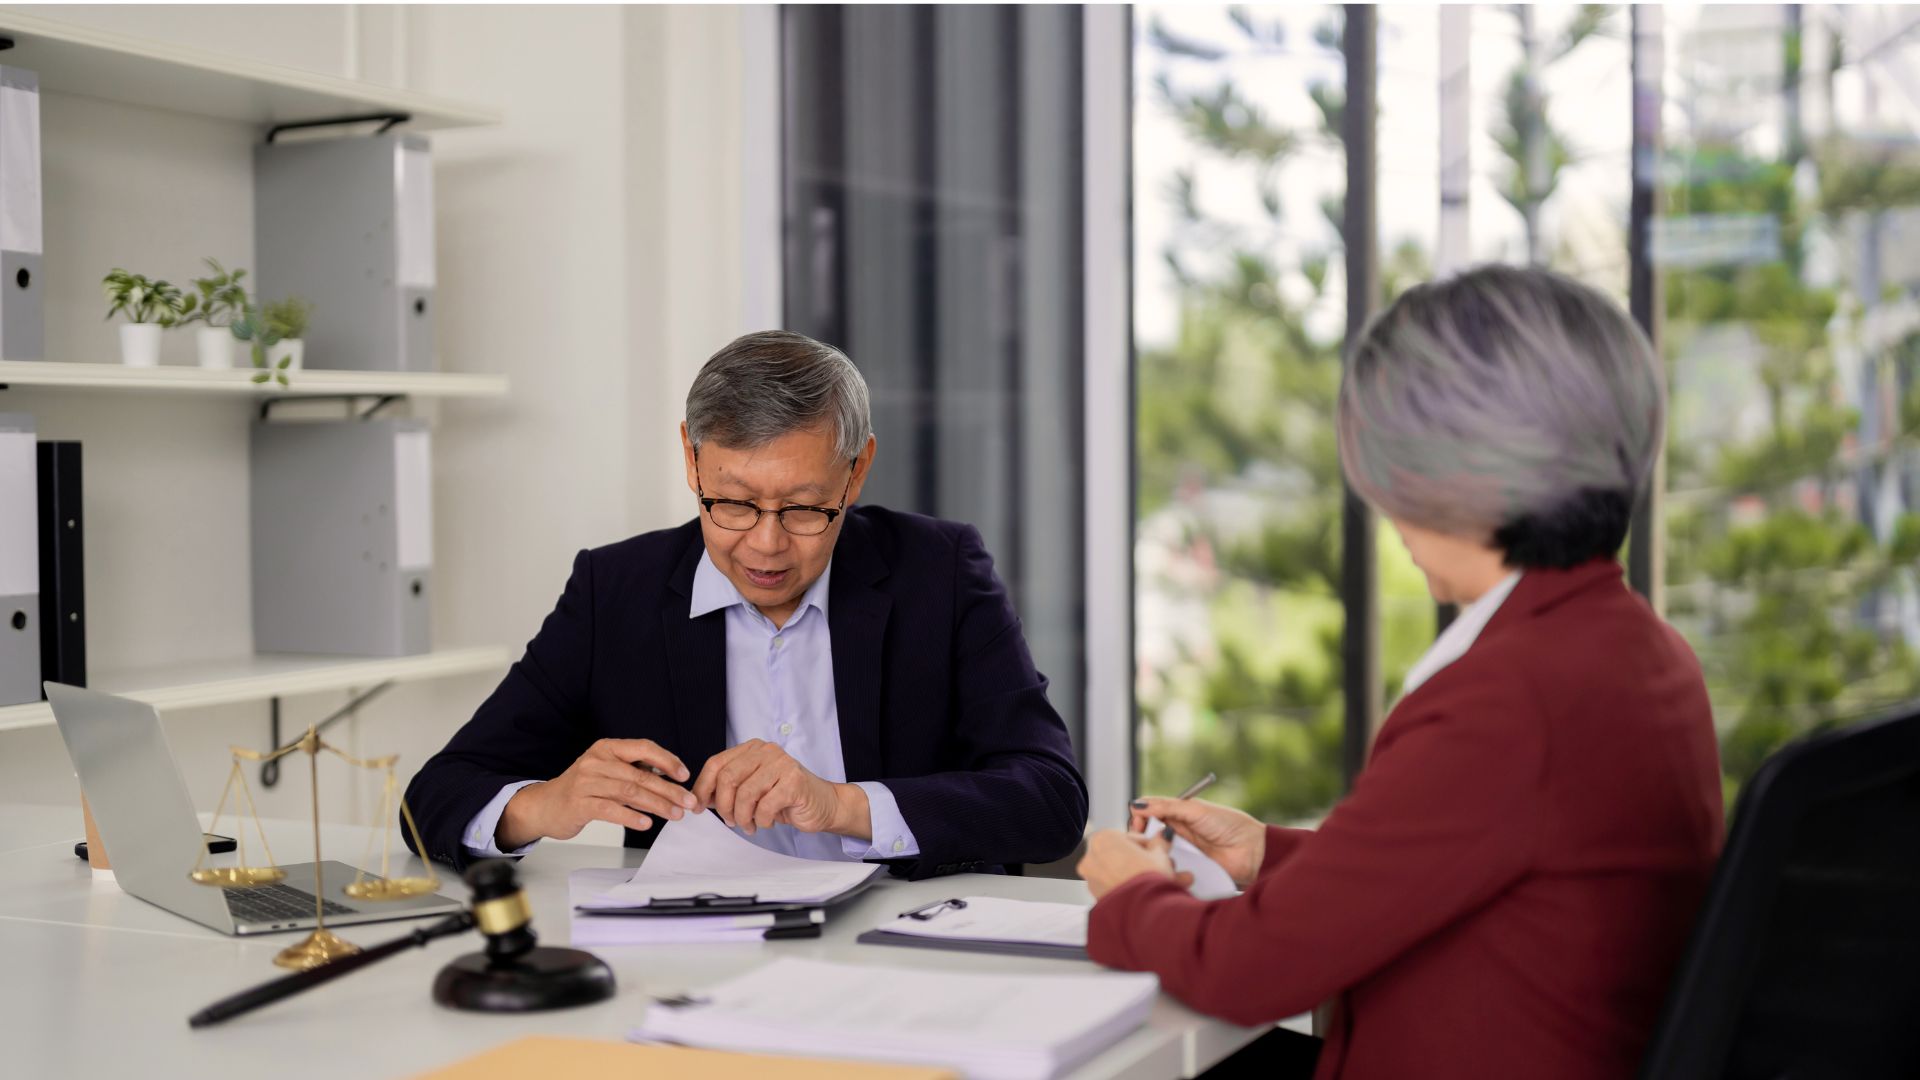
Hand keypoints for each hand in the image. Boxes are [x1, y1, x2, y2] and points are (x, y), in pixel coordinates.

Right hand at [497, 738, 696, 848]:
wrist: (544, 805)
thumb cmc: (582, 789)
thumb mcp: (608, 771)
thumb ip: (634, 771)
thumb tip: (670, 778)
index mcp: (607, 748)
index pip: (643, 747)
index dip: (667, 760)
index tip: (684, 775)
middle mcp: (596, 761)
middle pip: (640, 775)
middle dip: (669, 790)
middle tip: (688, 803)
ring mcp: (586, 782)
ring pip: (629, 792)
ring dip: (657, 805)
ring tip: (674, 815)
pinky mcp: (579, 803)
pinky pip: (610, 809)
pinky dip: (631, 816)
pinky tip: (646, 823)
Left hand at [691, 739, 866, 837]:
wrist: (823, 804)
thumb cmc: (785, 797)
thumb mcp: (751, 789)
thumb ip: (727, 789)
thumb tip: (697, 799)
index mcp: (752, 749)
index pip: (716, 763)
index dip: (702, 787)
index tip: (697, 807)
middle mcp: (767, 751)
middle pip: (727, 778)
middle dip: (723, 806)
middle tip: (730, 821)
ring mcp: (782, 764)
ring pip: (745, 794)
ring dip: (743, 817)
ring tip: (750, 825)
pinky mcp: (794, 782)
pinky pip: (765, 807)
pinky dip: (762, 820)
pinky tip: (767, 822)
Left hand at [1077, 829, 1178, 899]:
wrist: (1142, 912)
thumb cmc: (1146, 880)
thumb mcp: (1159, 855)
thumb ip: (1160, 843)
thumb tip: (1162, 838)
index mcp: (1103, 839)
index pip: (1130, 837)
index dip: (1149, 845)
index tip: (1159, 850)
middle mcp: (1092, 858)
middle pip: (1125, 857)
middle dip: (1148, 863)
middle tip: (1165, 866)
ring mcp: (1093, 880)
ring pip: (1124, 874)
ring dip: (1147, 877)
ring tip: (1171, 883)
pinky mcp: (1099, 899)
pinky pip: (1121, 889)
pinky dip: (1136, 889)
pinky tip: (1158, 894)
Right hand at [1128, 796, 1266, 887]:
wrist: (1252, 850)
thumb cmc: (1228, 824)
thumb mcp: (1195, 810)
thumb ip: (1166, 807)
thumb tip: (1136, 805)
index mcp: (1177, 812)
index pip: (1147, 811)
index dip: (1138, 815)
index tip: (1137, 822)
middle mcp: (1176, 830)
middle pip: (1146, 832)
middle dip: (1139, 835)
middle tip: (1142, 839)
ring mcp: (1180, 850)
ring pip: (1154, 851)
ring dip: (1151, 851)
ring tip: (1157, 851)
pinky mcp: (1186, 868)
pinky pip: (1168, 867)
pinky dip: (1163, 866)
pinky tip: (1167, 864)